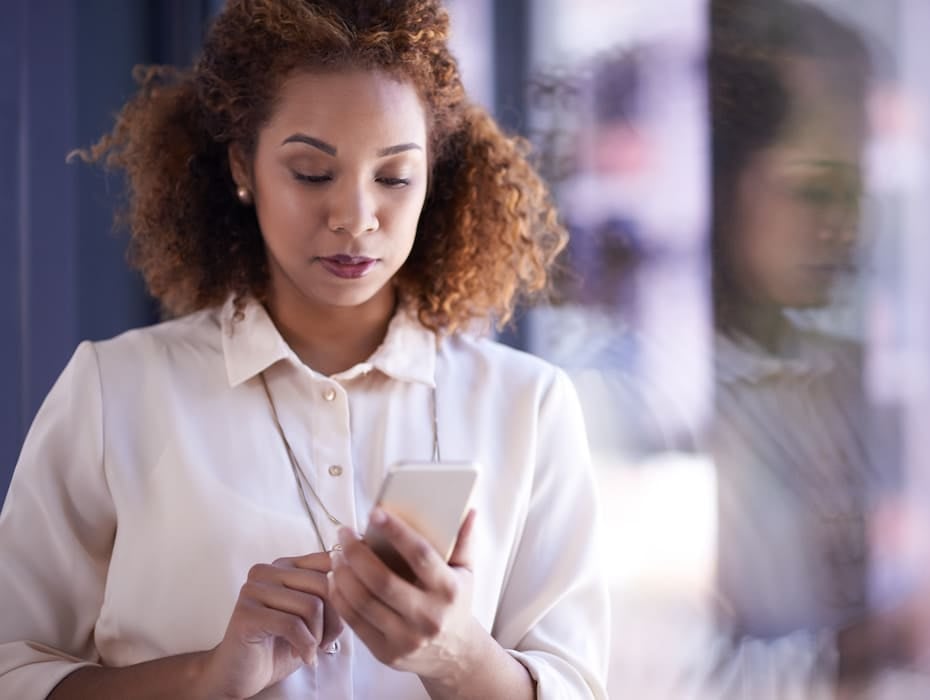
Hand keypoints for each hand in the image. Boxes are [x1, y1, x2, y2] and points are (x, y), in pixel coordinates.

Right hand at [200, 552, 342, 699]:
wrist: (241, 674)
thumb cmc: (280, 645)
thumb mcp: (313, 615)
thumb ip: (330, 595)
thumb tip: (356, 582)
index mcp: (286, 564)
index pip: (330, 563)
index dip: (345, 594)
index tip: (340, 620)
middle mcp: (268, 571)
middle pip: (324, 584)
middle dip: (334, 619)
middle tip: (327, 641)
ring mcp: (254, 589)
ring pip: (311, 605)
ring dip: (318, 636)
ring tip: (310, 649)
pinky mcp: (246, 613)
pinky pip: (292, 625)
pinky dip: (305, 646)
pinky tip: (302, 656)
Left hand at [328, 508, 478, 681]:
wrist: (456, 655)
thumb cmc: (456, 605)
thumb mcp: (466, 572)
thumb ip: (465, 541)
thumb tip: (468, 511)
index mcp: (449, 590)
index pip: (420, 555)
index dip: (396, 532)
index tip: (375, 513)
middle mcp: (429, 616)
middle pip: (382, 580)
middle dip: (356, 553)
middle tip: (344, 533)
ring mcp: (406, 638)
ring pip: (363, 602)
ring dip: (343, 574)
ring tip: (336, 554)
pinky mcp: (386, 653)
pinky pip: (355, 622)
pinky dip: (340, 598)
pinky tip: (335, 579)